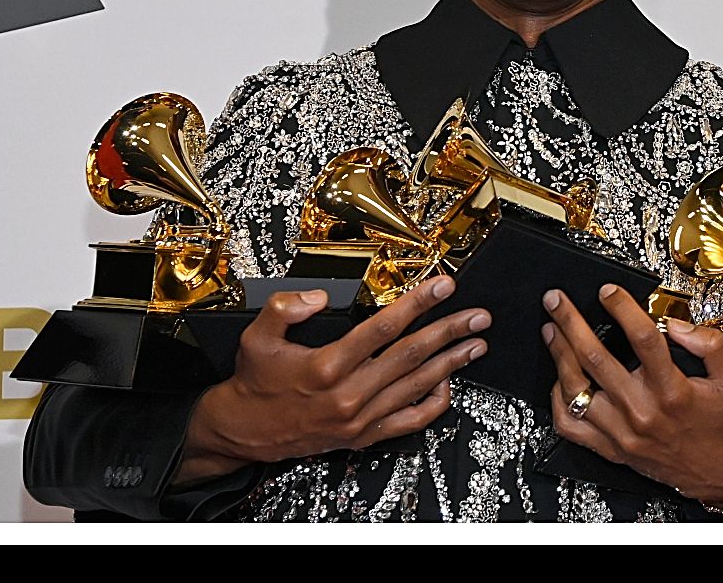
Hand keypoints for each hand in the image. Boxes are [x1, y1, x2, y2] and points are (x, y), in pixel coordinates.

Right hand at [174, 275, 487, 483]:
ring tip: (476, 344)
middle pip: (412, 355)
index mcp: (327, 366)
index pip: (384, 327)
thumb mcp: (256, 336)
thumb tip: (320, 295)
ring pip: (417, 386)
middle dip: (449, 332)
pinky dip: (434, 403)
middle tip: (477, 316)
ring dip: (451, 363)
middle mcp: (350, 394)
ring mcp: (361, 419)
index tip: (443, 287)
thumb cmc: (254, 382)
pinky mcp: (364, 436)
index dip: (418, 304)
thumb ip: (285, 307)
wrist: (244, 431)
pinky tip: (448, 383)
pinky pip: (410, 421)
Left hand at [542, 285, 722, 508]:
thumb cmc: (721, 423)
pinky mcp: (611, 448)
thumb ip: (710, 345)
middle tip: (556, 301)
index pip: (643, 340)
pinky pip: (571, 425)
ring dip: (559, 356)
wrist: (718, 472)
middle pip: (596, 358)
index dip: (622, 309)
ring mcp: (622, 432)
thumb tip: (677, 325)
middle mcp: (643, 411)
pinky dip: (558, 400)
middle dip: (571, 323)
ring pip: (576, 390)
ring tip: (551, 331)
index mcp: (673, 391)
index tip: (608, 292)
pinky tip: (559, 379)